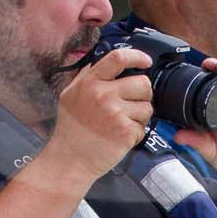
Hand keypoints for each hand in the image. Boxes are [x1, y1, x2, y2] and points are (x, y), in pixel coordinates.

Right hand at [36, 48, 153, 187]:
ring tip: (123, 123)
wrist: (70, 160)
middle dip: (142, 94)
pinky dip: (136, 133)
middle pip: (143, 83)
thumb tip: (102, 63)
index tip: (146, 62)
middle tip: (131, 104)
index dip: (137, 57)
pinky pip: (144, 126)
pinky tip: (121, 137)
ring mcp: (116, 113)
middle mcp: (104, 95)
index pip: (119, 58)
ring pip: (147, 106)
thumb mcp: (69, 96)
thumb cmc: (70, 130)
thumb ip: (85, 77)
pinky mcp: (126, 132)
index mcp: (90, 83)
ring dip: (140, 115)